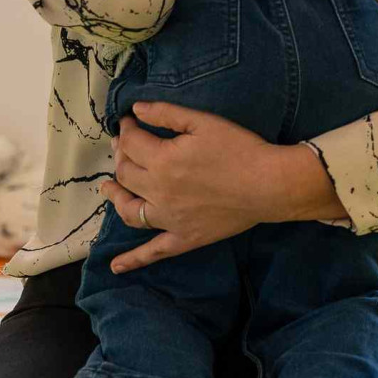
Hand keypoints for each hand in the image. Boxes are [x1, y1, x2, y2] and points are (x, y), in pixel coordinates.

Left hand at [98, 101, 347, 273]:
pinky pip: (154, 251)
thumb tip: (136, 110)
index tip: (128, 122)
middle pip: (125, 174)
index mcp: (162, 160)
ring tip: (108, 189)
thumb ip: (167, 114)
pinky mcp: (184, 238)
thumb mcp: (204, 122)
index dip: (126, 130)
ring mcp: (169, 219)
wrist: (269, 185)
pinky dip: (133, 260)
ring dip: (115, 198)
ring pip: (129, 211)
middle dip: (120, 156)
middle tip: (123, 147)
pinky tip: (115, 267)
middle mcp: (158, 191)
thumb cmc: (239, 149)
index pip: (131, 143)